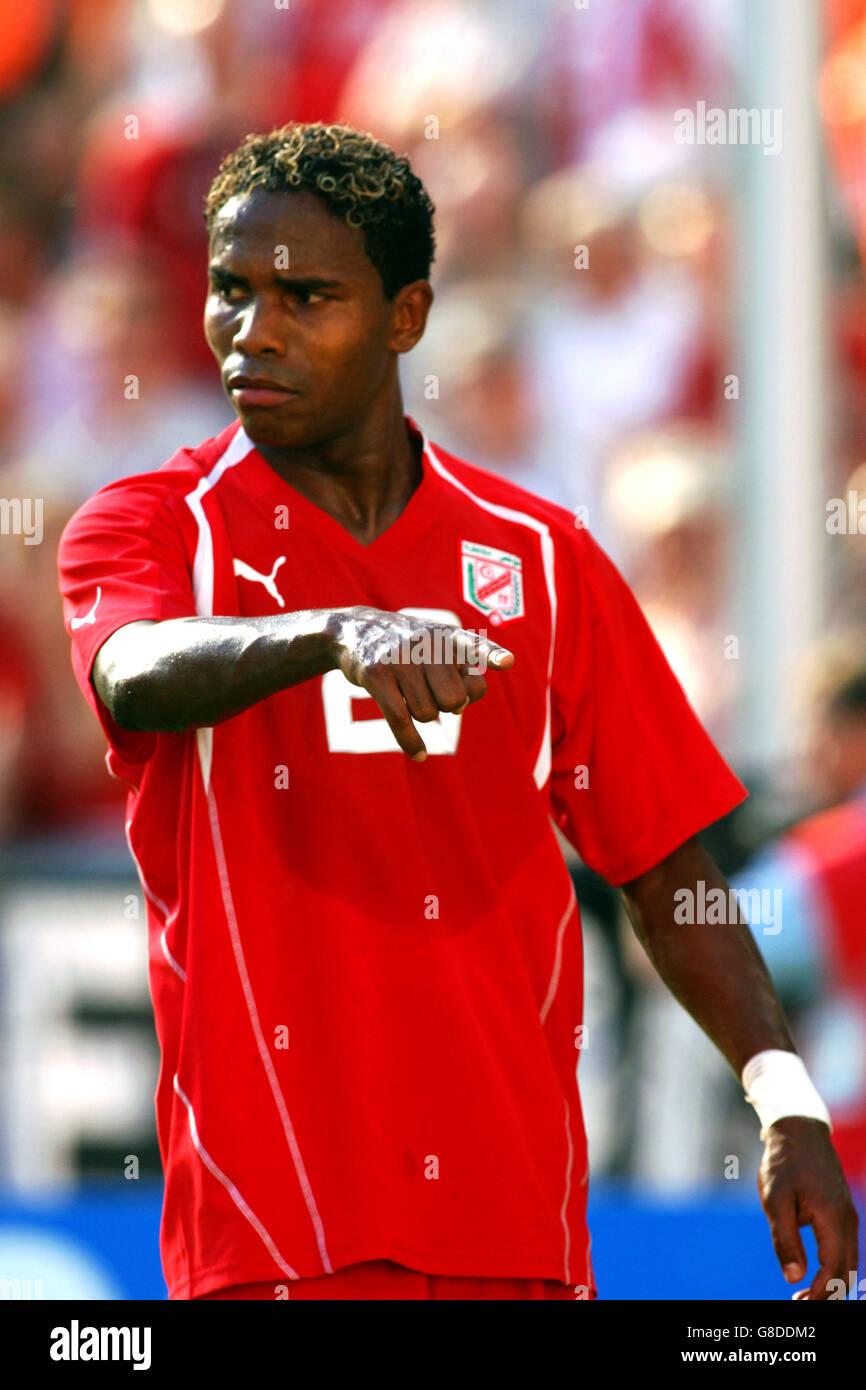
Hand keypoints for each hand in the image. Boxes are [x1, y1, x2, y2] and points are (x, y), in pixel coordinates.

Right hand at [329, 606, 513, 759]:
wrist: (355, 630)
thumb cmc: (408, 648)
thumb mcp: (436, 649)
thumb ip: (460, 675)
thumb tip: (461, 707)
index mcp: (447, 636)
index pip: (474, 647)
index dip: (491, 655)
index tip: (507, 662)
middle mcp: (426, 644)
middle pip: (454, 700)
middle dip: (446, 707)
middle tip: (432, 692)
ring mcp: (400, 659)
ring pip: (428, 714)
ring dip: (421, 713)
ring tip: (409, 693)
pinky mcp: (377, 675)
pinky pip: (401, 719)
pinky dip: (411, 742)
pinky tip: (420, 755)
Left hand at [758, 1116, 858, 1299]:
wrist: (798, 1131)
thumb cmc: (784, 1164)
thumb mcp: (775, 1200)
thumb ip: (785, 1239)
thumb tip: (794, 1278)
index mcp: (833, 1218)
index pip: (833, 1269)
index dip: (820, 1292)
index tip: (800, 1302)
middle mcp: (847, 1220)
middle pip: (847, 1270)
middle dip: (828, 1293)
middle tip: (801, 1304)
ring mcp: (848, 1215)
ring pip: (850, 1261)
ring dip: (834, 1282)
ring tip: (808, 1295)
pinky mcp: (843, 1212)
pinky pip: (847, 1248)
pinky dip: (837, 1266)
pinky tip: (818, 1273)